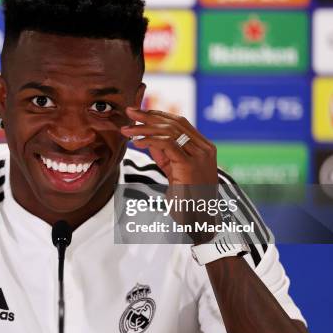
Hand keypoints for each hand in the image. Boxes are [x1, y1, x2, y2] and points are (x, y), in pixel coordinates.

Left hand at [120, 107, 219, 242]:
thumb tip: (147, 138)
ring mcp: (200, 156)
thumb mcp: (174, 171)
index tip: (139, 112)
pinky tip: (136, 142)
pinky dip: (149, 140)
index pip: (180, 122)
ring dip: (145, 128)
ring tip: (127, 129)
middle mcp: (205, 149)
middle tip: (129, 111)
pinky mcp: (190, 166)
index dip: (158, 114)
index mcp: (204, 147)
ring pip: (169, 131)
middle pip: (174, 123)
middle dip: (149, 116)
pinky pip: (167, 145)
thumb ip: (164, 154)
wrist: (199, 221)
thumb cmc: (187, 199)